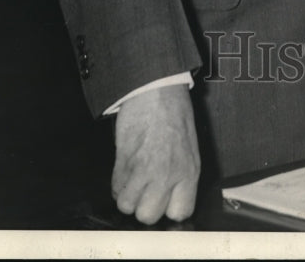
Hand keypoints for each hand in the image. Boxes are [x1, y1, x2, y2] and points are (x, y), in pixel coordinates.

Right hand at [112, 84, 199, 224]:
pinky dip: (117, 183)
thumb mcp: (188, 146)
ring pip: (127, 206)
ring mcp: (144, 170)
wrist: (156, 89)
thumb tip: (171, 197)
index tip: (163, 202)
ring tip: (133, 179)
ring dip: (127, 196)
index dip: (168, 210)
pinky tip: (125, 169)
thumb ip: (181, 175)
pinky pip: (115, 188)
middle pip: (149, 216)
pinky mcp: (124, 160)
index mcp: (189, 171)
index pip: (181, 212)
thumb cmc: (174, 112)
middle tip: (145, 190)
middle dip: (143, 206)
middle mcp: (168, 175)